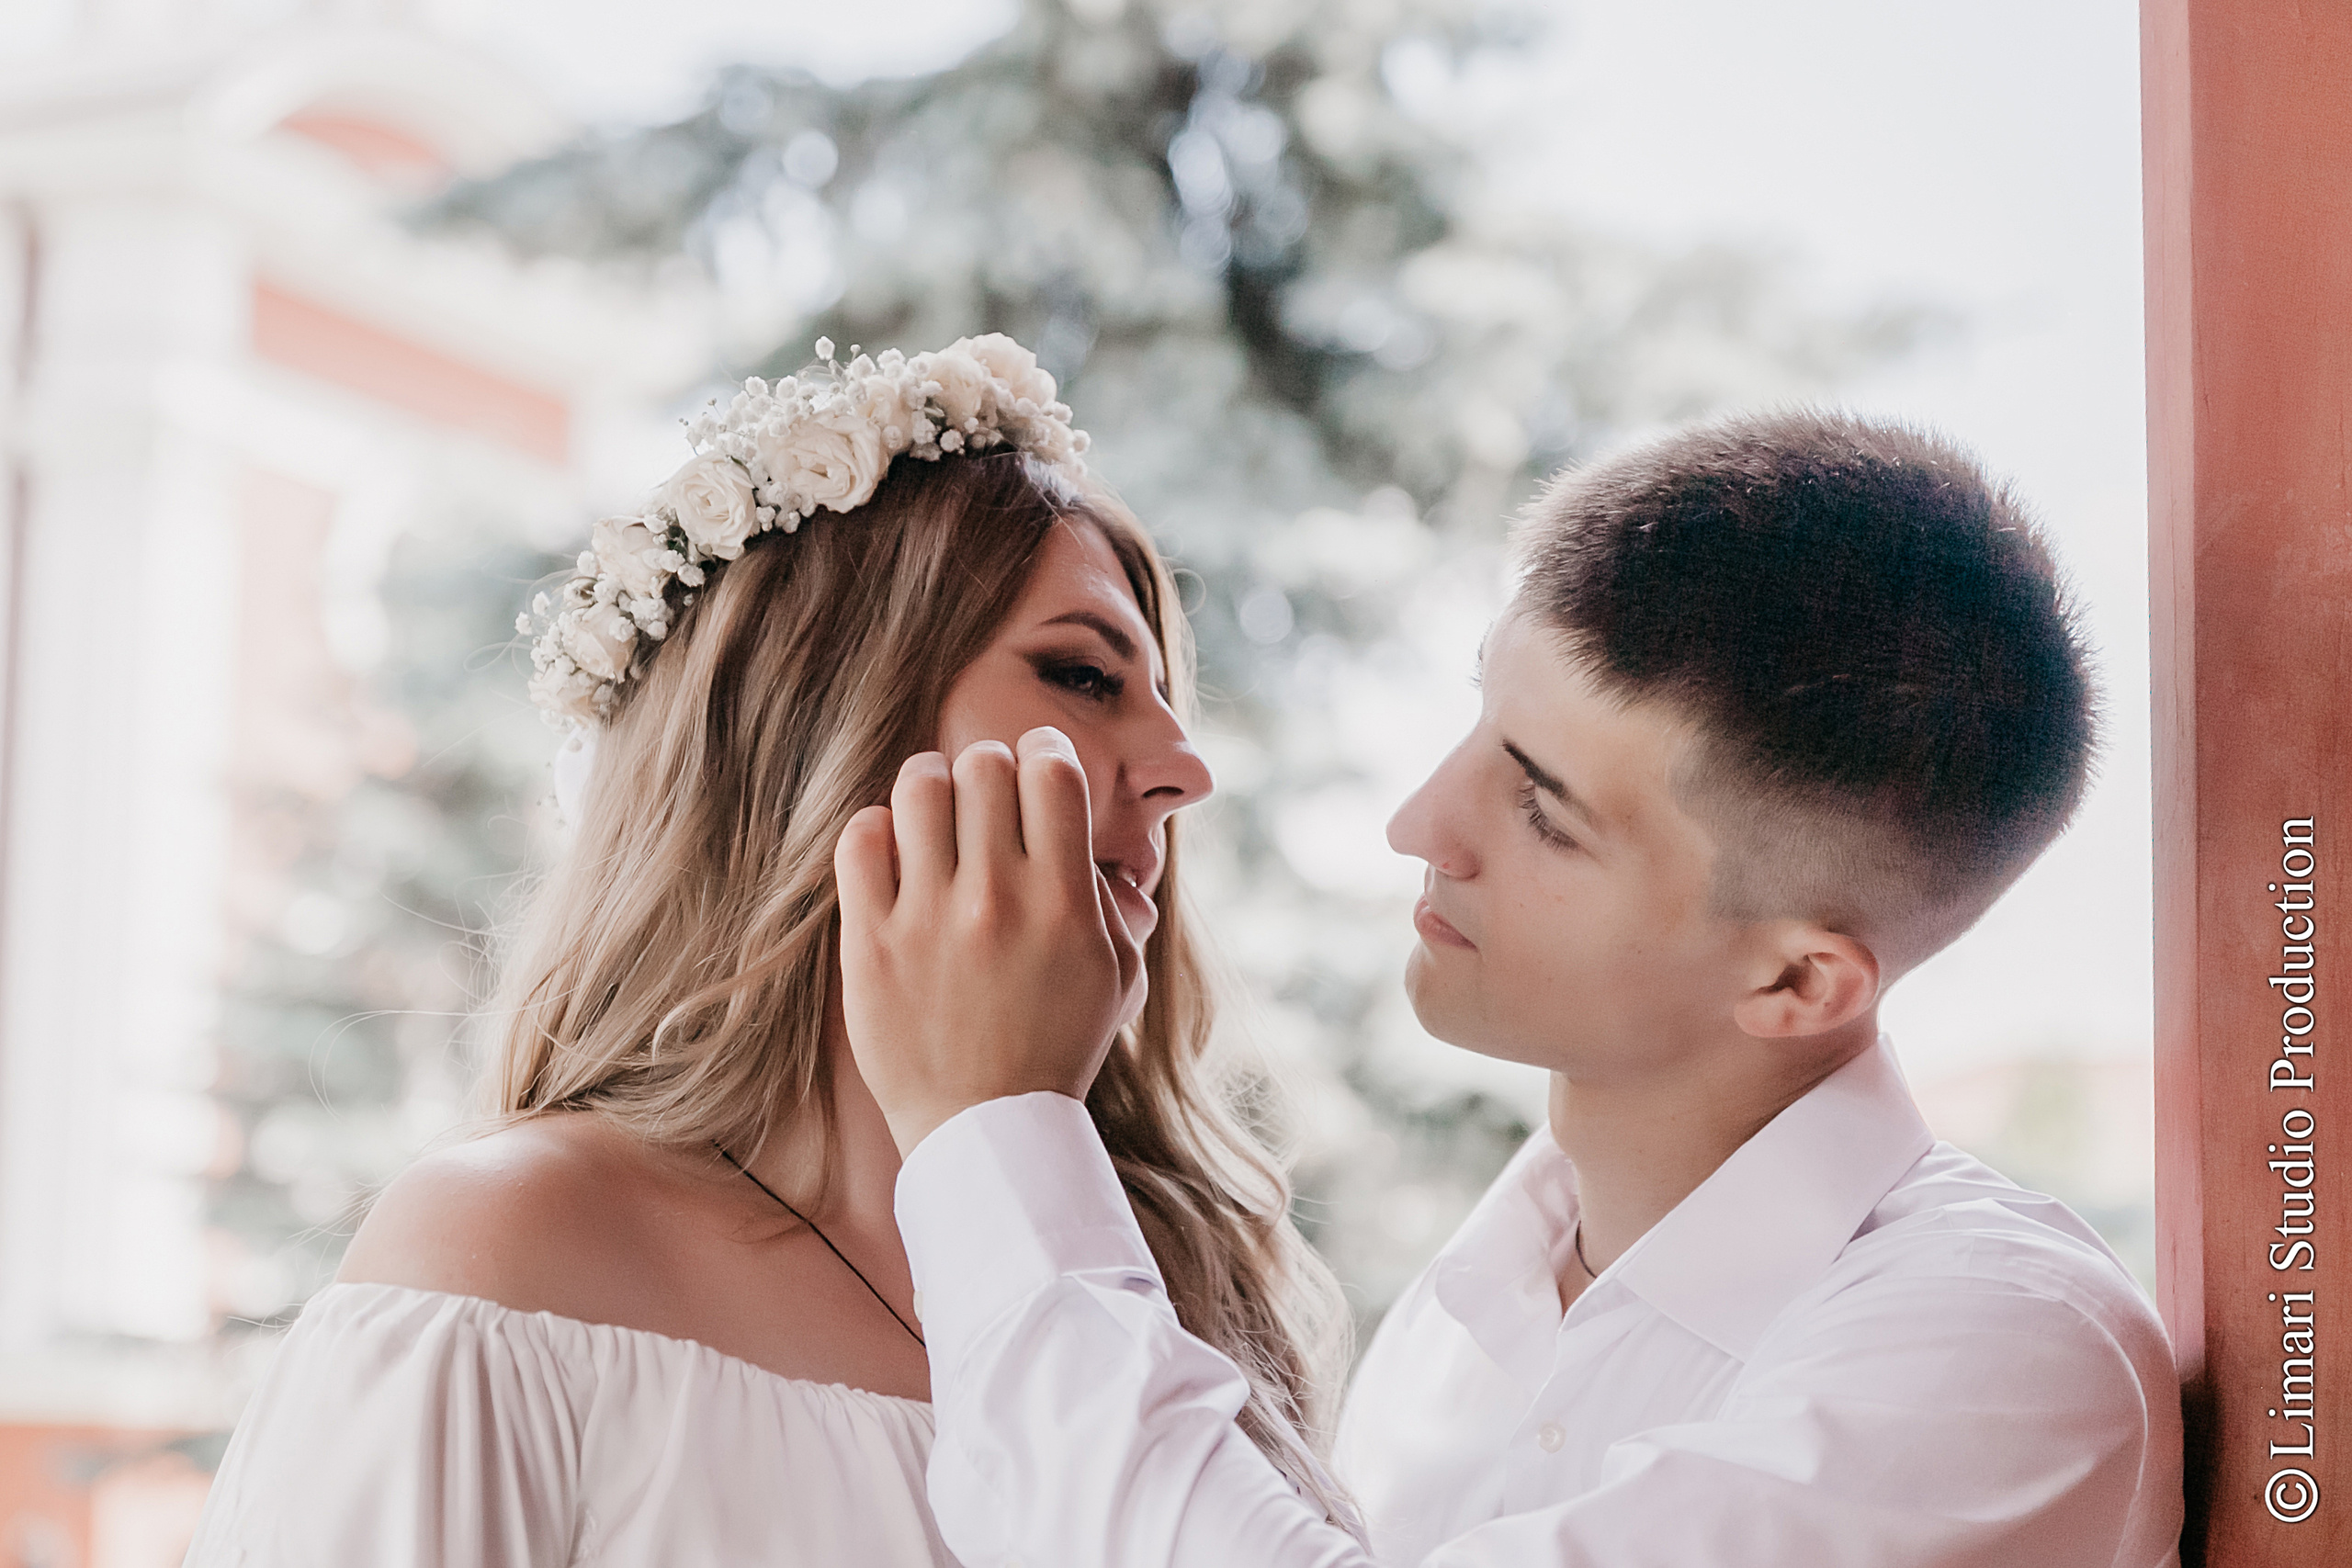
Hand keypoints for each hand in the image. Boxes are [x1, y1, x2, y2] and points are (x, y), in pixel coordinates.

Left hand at [835, 726, 1145, 1154]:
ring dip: (931, 786)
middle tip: (986, 795)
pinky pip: (860, 839)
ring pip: (919, 787)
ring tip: (935, 812)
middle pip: (984, 765)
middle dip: (989, 767)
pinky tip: (894, 854)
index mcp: (1065, 903)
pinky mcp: (871, 944)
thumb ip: (1119, 906)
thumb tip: (1108, 854)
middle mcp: (997, 900)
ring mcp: (928, 919)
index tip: (1038, 765)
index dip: (1046, 751)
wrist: (986, 1132)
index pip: (1052, 770)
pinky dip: (877, 830)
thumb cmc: (1058, 1049)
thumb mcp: (1119, 979)